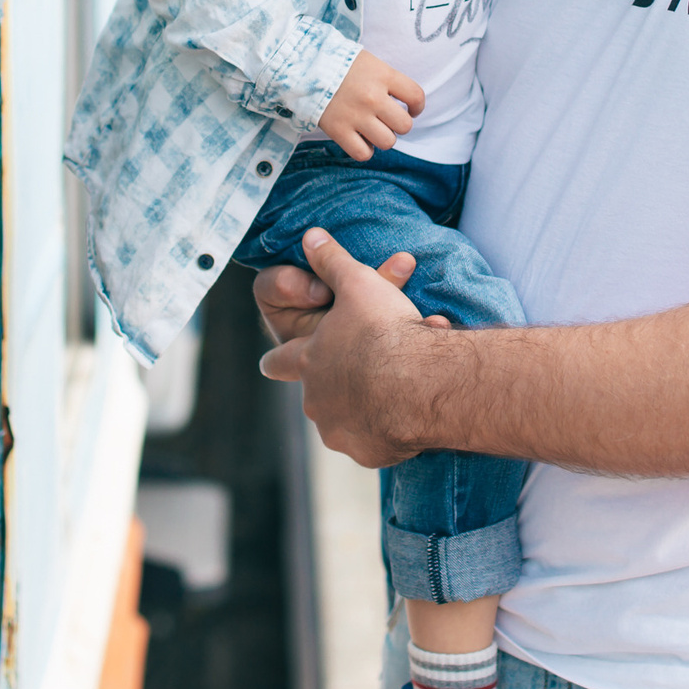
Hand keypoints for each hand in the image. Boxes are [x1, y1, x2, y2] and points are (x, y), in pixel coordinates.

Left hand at [259, 227, 445, 467]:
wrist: (417, 383)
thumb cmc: (384, 331)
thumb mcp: (358, 284)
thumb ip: (332, 262)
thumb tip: (310, 236)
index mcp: (308, 359)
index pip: (278, 361)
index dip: (276, 360)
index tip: (270, 363)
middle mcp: (315, 399)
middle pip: (317, 394)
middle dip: (338, 383)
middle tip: (367, 372)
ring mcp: (338, 429)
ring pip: (346, 419)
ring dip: (366, 405)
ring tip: (398, 387)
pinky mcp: (366, 452)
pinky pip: (375, 441)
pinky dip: (388, 430)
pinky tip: (410, 410)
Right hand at [318, 49, 425, 159]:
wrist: (303, 66)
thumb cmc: (338, 63)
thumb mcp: (369, 62)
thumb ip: (387, 80)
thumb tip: (403, 103)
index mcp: (383, 75)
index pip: (416, 96)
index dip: (417, 107)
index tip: (411, 109)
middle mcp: (373, 97)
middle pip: (405, 125)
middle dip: (399, 125)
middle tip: (387, 119)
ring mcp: (356, 116)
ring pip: (388, 142)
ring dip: (383, 138)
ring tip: (373, 129)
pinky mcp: (338, 130)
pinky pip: (363, 153)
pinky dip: (365, 149)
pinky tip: (359, 139)